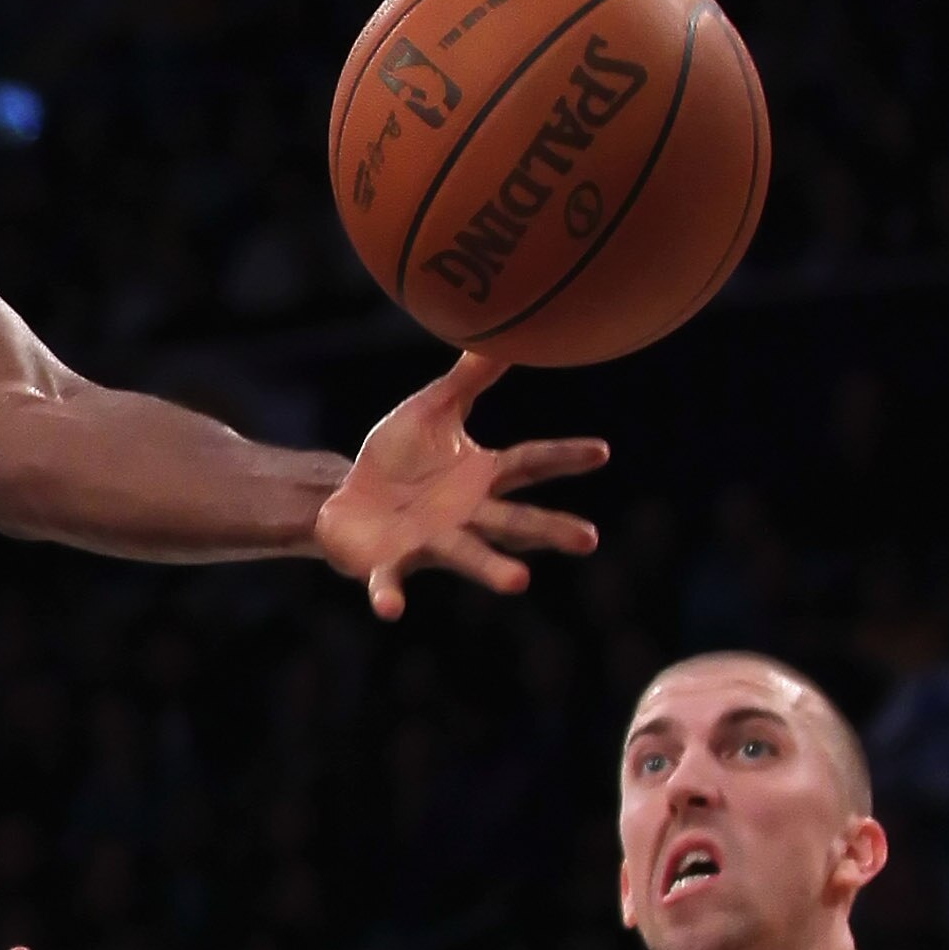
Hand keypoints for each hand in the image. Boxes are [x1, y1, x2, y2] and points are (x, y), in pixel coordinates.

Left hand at [313, 352, 604, 619]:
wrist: (346, 501)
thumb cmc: (397, 460)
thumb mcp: (430, 412)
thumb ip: (465, 382)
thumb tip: (501, 338)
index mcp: (480, 478)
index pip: (528, 464)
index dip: (562, 457)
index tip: (602, 450)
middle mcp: (465, 516)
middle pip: (513, 521)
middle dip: (549, 530)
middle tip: (589, 538)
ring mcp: (429, 543)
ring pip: (465, 556)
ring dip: (491, 569)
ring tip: (519, 582)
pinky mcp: (388, 563)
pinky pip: (389, 581)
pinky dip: (388, 595)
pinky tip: (392, 611)